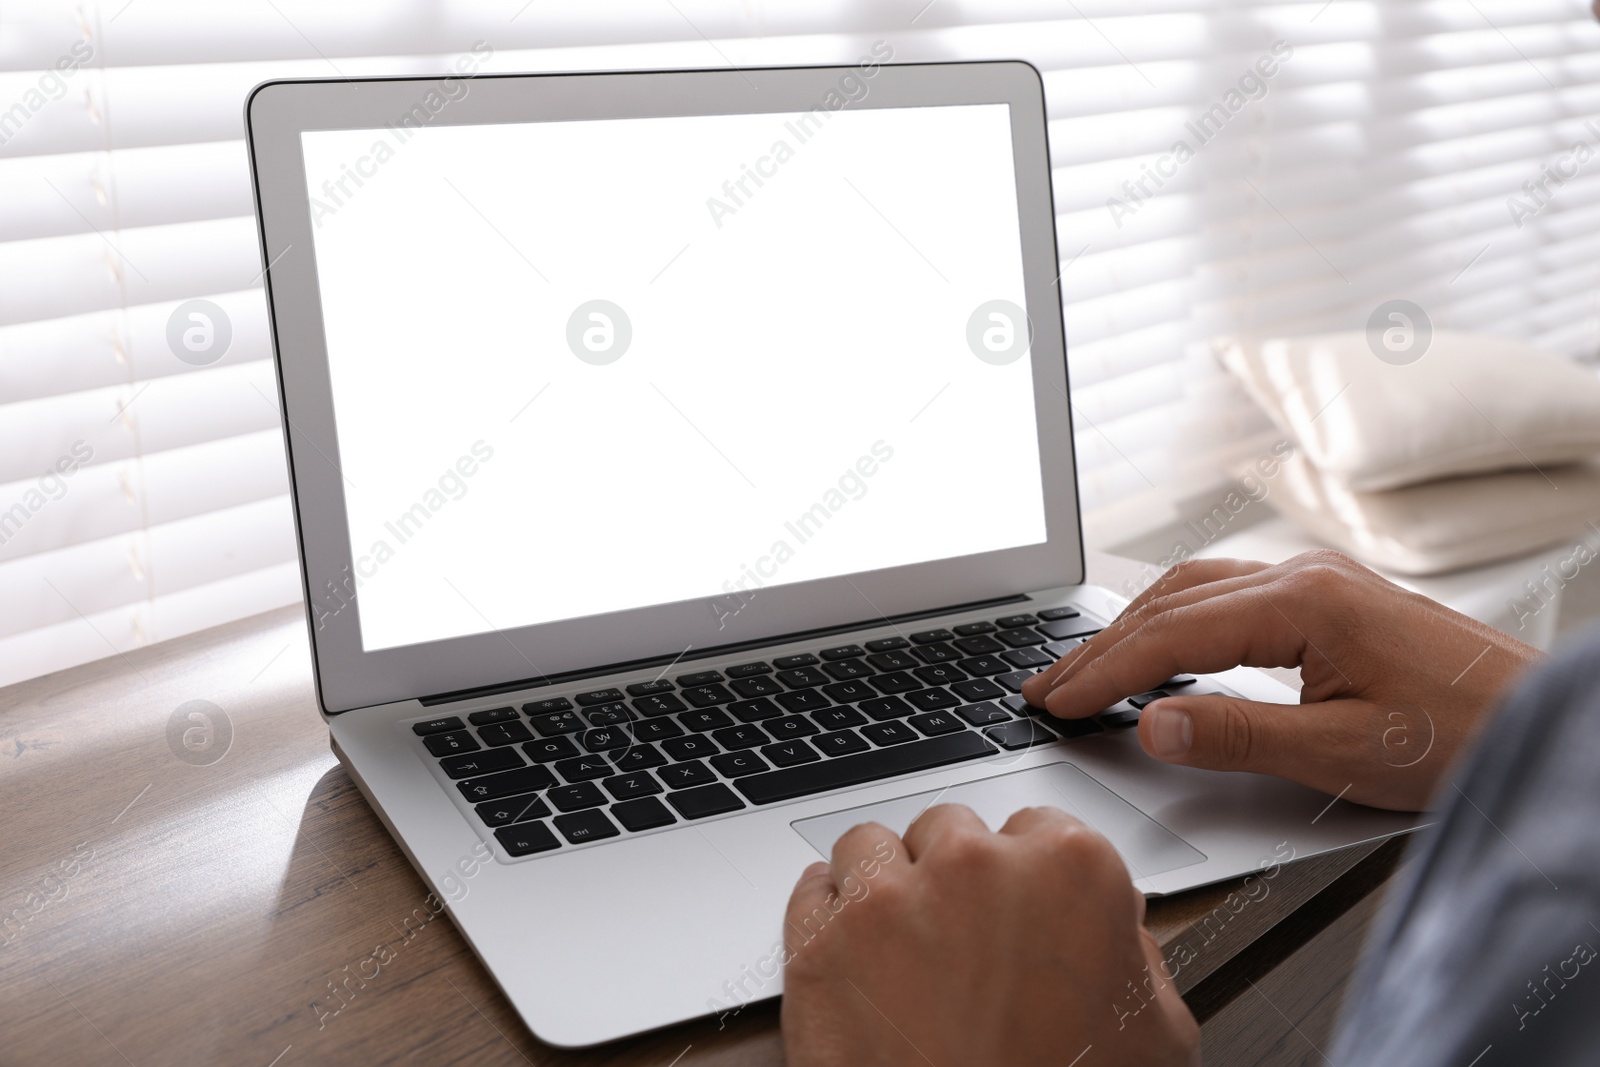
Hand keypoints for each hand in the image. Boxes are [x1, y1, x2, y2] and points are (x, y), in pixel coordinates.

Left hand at [780, 805, 1198, 1066]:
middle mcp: (975, 866)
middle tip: (960, 945)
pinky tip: (853, 955)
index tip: (1015, 906)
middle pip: (949, 831)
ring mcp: (888, 902)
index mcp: (1069, 870)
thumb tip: (1116, 926)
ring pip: (871, 848)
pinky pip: (810, 891)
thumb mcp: (1157, 1033)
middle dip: (952, 877)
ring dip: (883, 887)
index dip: (1025, 876)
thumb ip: (1136, 952)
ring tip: (900, 950)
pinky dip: (826, 916)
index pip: (1037, 827)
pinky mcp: (820, 945)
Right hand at [1021, 551, 1542, 810]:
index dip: (1104, 672)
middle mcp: (1304, 576)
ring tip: (1086, 667)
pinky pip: (1226, 596)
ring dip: (1133, 626)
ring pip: (1195, 588)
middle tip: (1045, 685)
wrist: (1543, 718)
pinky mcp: (1330, 599)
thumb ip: (1238, 736)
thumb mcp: (1344, 752)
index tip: (1055, 702)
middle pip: (1171, 599)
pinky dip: (1174, 621)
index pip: (1171, 634)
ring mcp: (1318, 581)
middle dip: (1100, 644)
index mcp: (1302, 602)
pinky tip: (1162, 648)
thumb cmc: (1463, 736)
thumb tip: (1149, 725)